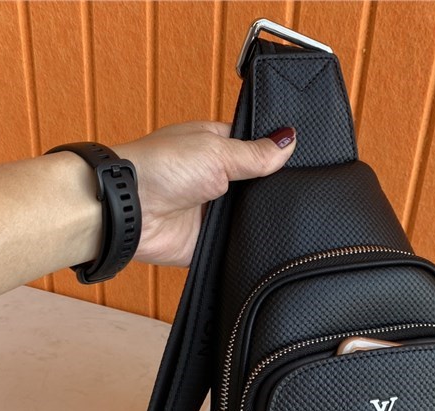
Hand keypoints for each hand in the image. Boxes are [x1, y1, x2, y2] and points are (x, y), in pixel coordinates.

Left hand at [115, 122, 295, 266]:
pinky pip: (236, 245)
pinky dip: (246, 244)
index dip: (276, 157)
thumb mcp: (218, 151)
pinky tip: (262, 240)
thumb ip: (256, 153)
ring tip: (277, 215)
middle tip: (293, 192)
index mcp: (216, 148)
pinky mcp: (207, 241)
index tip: (303, 162)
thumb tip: (289, 140)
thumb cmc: (160, 168)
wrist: (131, 210)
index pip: (257, 151)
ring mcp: (211, 212)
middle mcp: (215, 179)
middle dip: (269, 191)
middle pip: (256, 187)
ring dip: (257, 218)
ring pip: (249, 217)